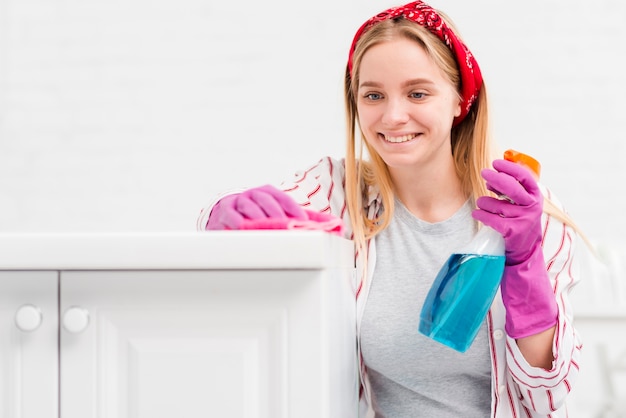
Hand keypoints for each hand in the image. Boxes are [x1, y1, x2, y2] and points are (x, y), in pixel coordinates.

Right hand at [206, 185, 306, 229]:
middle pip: (266, 201)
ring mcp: (238, 202)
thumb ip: (307, 217)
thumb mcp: (280, 211)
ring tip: (266, 228)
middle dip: (276, 213)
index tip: (302, 221)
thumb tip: (335, 223)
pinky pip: (231, 216)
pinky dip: (237, 222)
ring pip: (249, 207)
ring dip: (258, 218)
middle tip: (285, 226)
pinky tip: (243, 229)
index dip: (292, 208)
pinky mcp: (225, 212)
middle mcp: (253, 194)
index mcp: (268, 192)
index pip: (282, 197)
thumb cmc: (258, 212)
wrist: (226, 210)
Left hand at [472, 159, 557, 338]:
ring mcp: (523, 220)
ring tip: (482, 205)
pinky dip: (481, 215)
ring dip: (484, 202)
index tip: (496, 163)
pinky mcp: (512, 233)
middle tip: (483, 173)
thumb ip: (511, 192)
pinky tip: (477, 214)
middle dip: (496, 178)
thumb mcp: (520, 207)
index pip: (525, 177)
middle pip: (512, 187)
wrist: (524, 257)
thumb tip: (491, 176)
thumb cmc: (518, 227)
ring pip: (495, 203)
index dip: (510, 168)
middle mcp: (532, 208)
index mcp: (536, 198)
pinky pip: (491, 218)